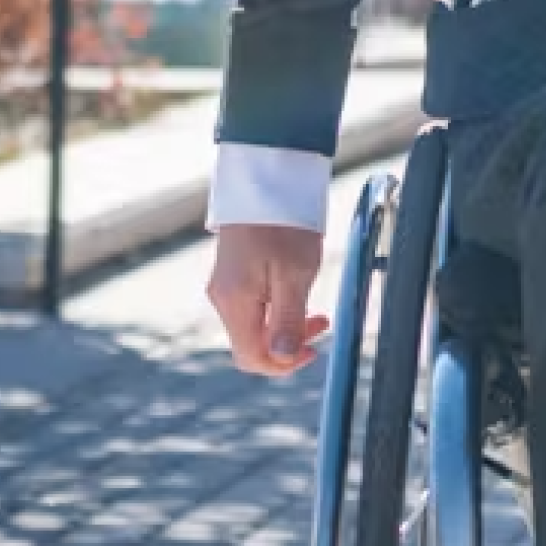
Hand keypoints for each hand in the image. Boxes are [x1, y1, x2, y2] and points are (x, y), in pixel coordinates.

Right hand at [207, 222, 331, 376]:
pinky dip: (276, 310)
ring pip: (254, 327)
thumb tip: (281, 358)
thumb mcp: (295, 274)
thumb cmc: (284, 223)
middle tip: (321, 325)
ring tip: (315, 310)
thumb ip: (287, 320)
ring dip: (285, 326)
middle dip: (287, 345)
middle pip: (252, 344)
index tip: (313, 350)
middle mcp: (223, 298)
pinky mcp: (233, 275)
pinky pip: (253, 307)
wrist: (266, 180)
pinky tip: (295, 293)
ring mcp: (226, 286)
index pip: (251, 357)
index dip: (283, 365)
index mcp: (235, 301)